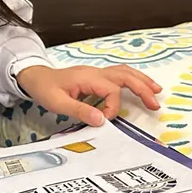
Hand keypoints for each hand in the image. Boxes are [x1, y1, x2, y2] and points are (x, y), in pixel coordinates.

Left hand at [15, 64, 161, 126]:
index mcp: (88, 78)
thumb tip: (102, 120)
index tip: (105, 120)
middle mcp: (95, 72)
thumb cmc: (45, 89)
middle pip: (125, 75)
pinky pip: (118, 75)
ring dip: (141, 81)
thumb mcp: (58, 103)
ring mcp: (96, 73)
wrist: (35, 77)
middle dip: (142, 88)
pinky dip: (132, 79)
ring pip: (124, 72)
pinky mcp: (95, 77)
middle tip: (155, 104)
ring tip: (157, 91)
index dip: (113, 107)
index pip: (112, 90)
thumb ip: (79, 110)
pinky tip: (139, 87)